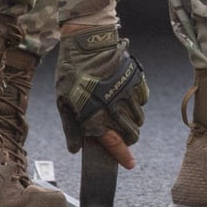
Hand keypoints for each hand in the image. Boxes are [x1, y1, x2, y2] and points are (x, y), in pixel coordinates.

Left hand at [53, 25, 148, 159]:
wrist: (88, 41)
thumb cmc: (71, 71)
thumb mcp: (63, 100)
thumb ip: (71, 127)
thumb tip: (75, 149)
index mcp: (95, 116)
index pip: (114, 143)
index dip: (123, 157)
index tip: (130, 165)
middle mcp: (115, 108)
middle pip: (131, 134)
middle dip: (127, 139)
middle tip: (119, 133)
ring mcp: (128, 94)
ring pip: (139, 118)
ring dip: (132, 121)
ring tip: (119, 112)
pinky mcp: (137, 81)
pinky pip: (143, 100)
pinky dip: (137, 103)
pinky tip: (125, 96)